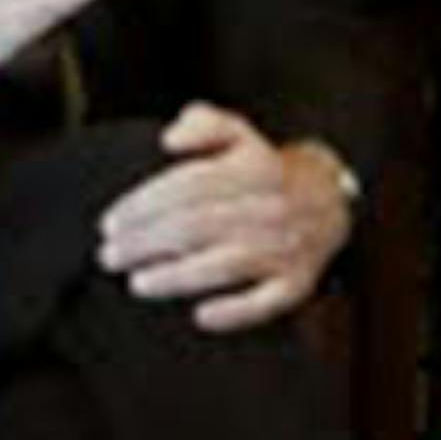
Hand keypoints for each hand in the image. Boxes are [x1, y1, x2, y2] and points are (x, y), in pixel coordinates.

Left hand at [96, 102, 353, 331]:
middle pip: (197, 226)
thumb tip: (170, 139)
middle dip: (145, 243)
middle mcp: (272, 207)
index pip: (189, 185)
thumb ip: (205, 124)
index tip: (110, 222)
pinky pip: (265, 302)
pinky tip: (201, 315)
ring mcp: (287, 248)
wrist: (331, 201)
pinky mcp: (297, 283)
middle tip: (109, 256)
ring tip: (137, 282)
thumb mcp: (242, 134)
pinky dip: (234, 311)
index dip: (144, 205)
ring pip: (224, 264)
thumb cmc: (267, 170)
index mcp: (257, 167)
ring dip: (175, 277)